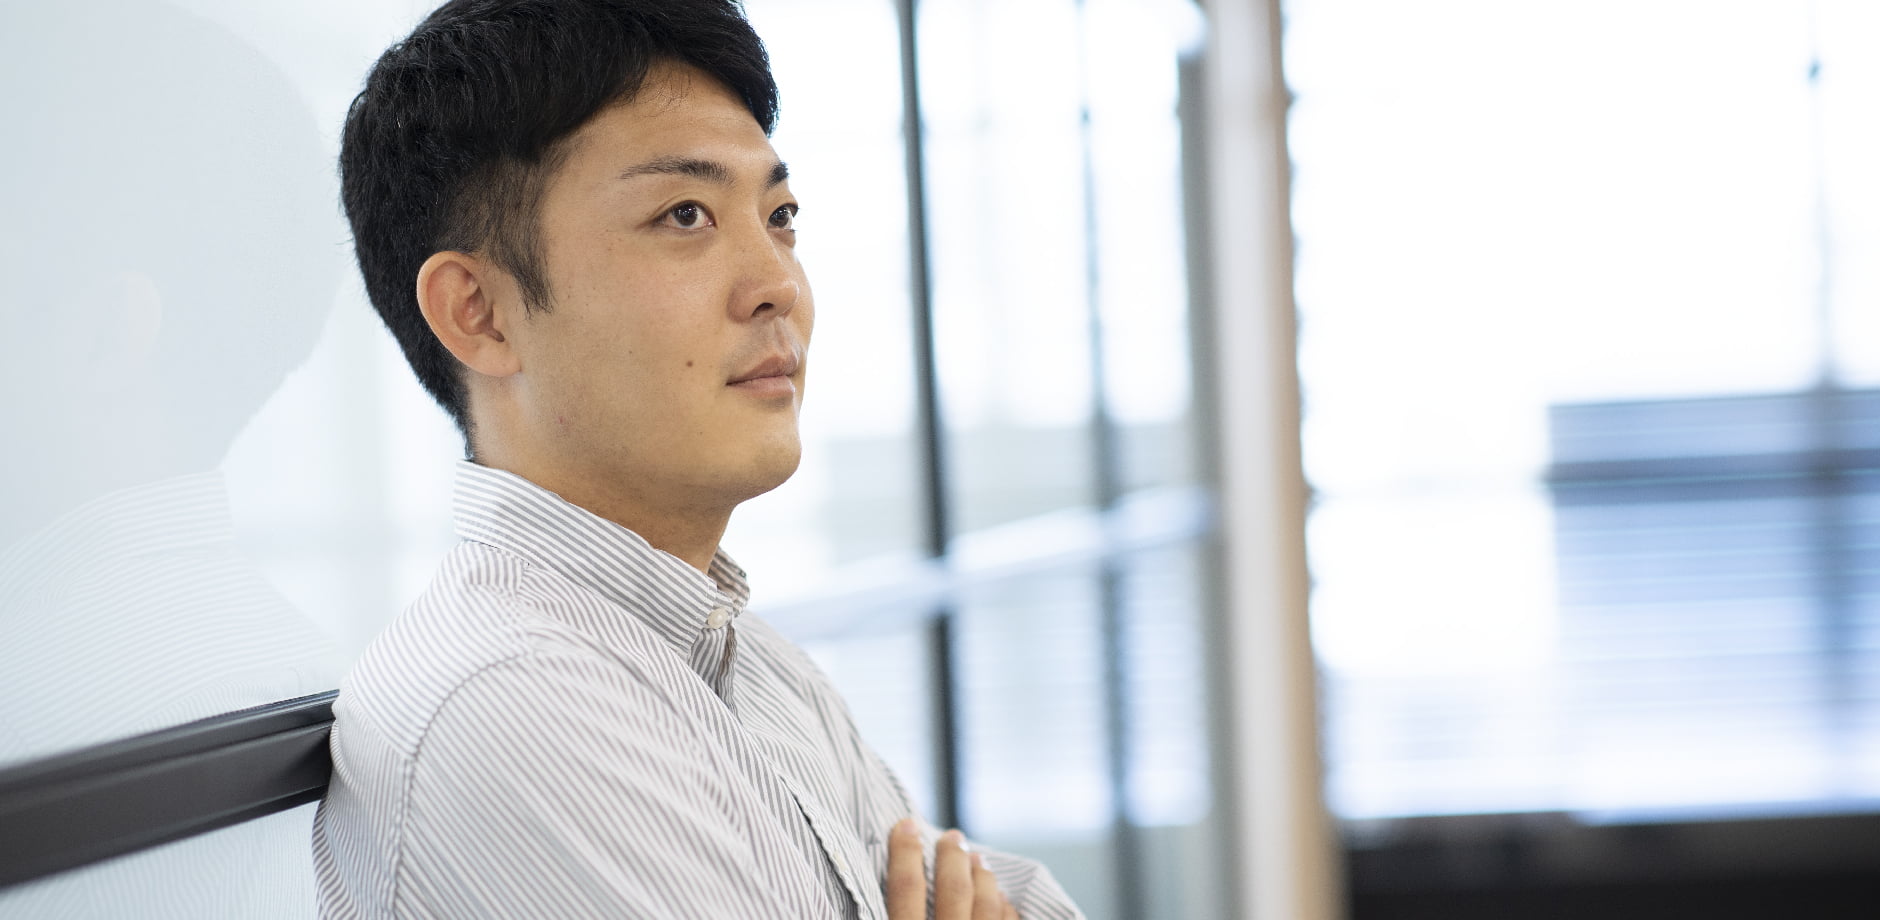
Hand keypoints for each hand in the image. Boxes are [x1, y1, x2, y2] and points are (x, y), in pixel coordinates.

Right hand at [886, 818, 1016, 919]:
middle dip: (953, 858)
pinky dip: (1004, 908)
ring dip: (983, 878)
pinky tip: (1000, 899)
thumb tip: (855, 913)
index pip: (906, 888)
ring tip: (977, 860)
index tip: (906, 827)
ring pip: (986, 907)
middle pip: (954, 890)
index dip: (906, 853)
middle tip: (953, 837)